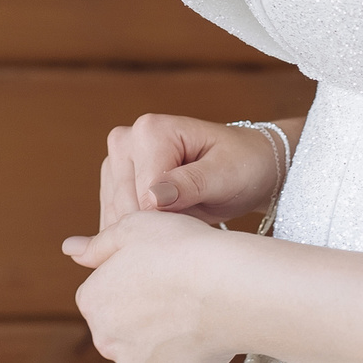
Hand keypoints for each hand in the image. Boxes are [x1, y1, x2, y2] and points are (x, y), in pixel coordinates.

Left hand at [62, 208, 241, 362]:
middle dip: (138, 308)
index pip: (101, 293)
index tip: (152, 269)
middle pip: (118, 321)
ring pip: (142, 343)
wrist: (230, 287)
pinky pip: (167, 358)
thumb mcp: (131, 228)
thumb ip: (97, 245)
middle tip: (172, 287)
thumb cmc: (181, 250)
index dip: (127, 278)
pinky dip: (179, 348)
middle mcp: (106, 338)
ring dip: (158, 331)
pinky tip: (197, 328)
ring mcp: (135, 361)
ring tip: (187, 307)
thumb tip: (70, 249)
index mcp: (92, 301)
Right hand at [97, 113, 283, 229]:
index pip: (143, 197)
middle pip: (126, 207)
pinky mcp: (114, 179)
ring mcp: (117, 159)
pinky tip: (166, 226)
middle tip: (196, 220)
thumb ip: (189, 184)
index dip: (171, 220)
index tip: (200, 220)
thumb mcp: (226, 175)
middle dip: (158, 226)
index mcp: (150, 130)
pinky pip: (114, 218)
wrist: (247, 164)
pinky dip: (139, 232)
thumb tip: (151, 199)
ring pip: (117, 216)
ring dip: (149, 230)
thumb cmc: (243, 165)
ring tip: (185, 219)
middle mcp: (125, 139)